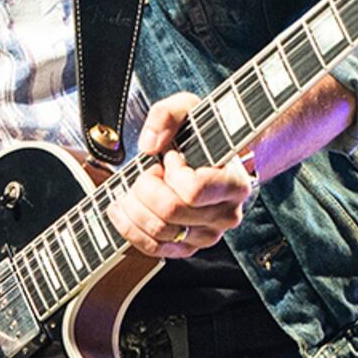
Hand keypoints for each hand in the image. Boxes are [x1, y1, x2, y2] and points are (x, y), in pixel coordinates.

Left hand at [107, 92, 253, 259]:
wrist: (211, 158)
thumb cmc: (203, 135)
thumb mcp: (189, 108)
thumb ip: (167, 115)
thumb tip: (149, 146)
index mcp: (234, 184)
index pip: (193, 190)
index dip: (172, 172)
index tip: (172, 157)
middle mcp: (225, 215)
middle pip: (171, 212)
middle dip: (146, 188)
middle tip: (148, 171)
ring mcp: (207, 234)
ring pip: (158, 231)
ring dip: (134, 207)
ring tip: (133, 187)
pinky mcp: (188, 247)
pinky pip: (153, 248)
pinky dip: (130, 229)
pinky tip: (123, 209)